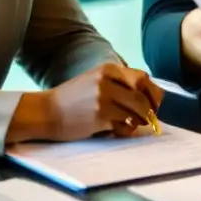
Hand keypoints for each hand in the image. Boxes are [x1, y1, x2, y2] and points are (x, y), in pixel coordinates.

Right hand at [7, 63, 163, 142]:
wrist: (45, 112)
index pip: (142, 78)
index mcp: (107, 69)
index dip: (153, 93)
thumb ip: (119, 83)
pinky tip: (118, 130)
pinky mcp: (100, 116)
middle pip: (142, 95)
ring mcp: (103, 98)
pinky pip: (125, 124)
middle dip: (150, 109)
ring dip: (139, 121)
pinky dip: (126, 129)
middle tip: (149, 118)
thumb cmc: (73, 99)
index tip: (155, 104)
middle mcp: (106, 81)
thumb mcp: (95, 81)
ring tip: (132, 124)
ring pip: (136, 111)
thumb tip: (150, 96)